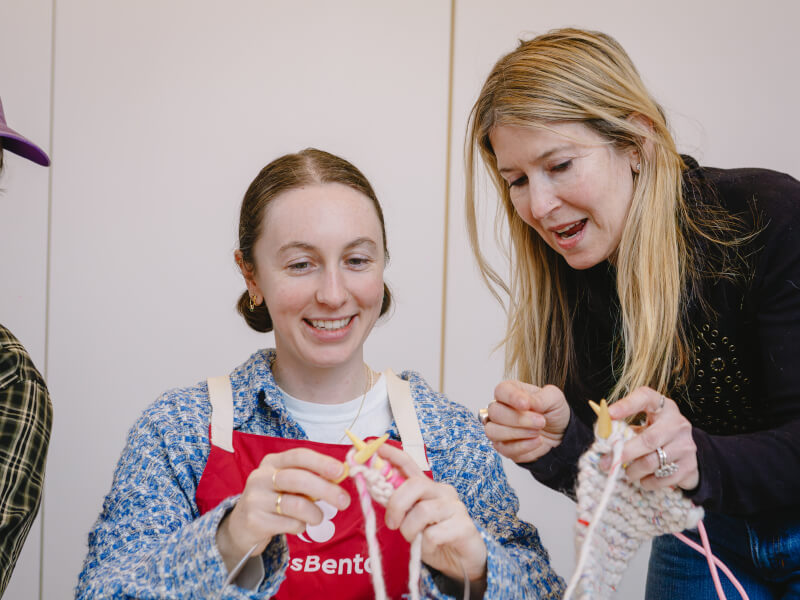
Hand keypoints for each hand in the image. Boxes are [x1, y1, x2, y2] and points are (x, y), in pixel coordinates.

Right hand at [215, 448, 349, 572]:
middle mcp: (261, 477)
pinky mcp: (255, 521)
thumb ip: (310, 478)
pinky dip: (301, 526)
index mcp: (272, 462)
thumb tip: (342, 475)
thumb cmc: (274, 500)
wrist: (241, 526)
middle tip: (344, 501)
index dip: (322, 462)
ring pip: (296, 504)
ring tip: (318, 517)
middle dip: (326, 490)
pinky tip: (298, 525)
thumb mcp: (287, 484)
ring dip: (315, 513)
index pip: (299, 456)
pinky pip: (289, 524)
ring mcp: (256, 499)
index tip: (341, 471)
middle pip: (298, 479)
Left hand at [378, 444, 487, 590]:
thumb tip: (373, 487)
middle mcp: (442, 492)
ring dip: (411, 530)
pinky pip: (434, 534)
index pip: (409, 464)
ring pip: (423, 511)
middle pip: (415, 485)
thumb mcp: (411, 521)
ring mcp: (456, 508)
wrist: (462, 563)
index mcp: (428, 487)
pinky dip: (426, 545)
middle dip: (397, 504)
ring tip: (416, 540)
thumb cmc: (434, 538)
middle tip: (392, 524)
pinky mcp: (464, 526)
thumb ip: (398, 504)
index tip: (375, 447)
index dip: (391, 454)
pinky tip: (433, 548)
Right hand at [483, 381, 570, 462]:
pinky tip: (537, 441)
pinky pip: (504, 449)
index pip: (501, 391)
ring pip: (493, 431)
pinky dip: (523, 446)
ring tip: (537, 432)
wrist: (560, 434)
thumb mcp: (554, 398)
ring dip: (518, 433)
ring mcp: (499, 429)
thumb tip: (526, 402)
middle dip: (518, 419)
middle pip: (495, 412)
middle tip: (540, 421)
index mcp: (510, 392)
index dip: (511, 398)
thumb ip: (540, 398)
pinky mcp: (504, 447)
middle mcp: (500, 409)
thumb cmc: (553, 412)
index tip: (526, 404)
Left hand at [607, 386, 698, 490]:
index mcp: (663, 407)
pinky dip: (648, 482)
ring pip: (654, 461)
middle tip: (607, 463)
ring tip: (627, 473)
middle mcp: (678, 423)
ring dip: (634, 471)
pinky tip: (643, 480)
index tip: (608, 413)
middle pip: (649, 439)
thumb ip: (623, 429)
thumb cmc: (655, 434)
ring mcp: (686, 445)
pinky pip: (664, 478)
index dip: (626, 405)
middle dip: (625, 452)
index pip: (645, 398)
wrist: (684, 453)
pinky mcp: (689, 465)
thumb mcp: (642, 425)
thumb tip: (601, 437)